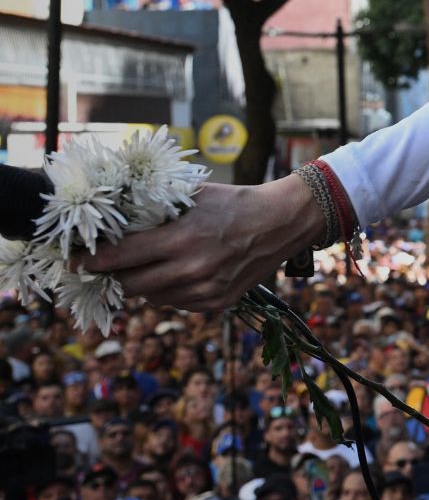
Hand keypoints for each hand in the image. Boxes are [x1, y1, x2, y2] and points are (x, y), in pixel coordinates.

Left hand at [78, 178, 323, 312]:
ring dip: (144, 283)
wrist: (283, 222)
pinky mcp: (218, 302)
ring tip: (152, 265)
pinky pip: (176, 304)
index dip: (91, 261)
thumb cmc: (234, 202)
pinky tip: (181, 272)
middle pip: (129, 286)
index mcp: (181, 239)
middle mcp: (192, 270)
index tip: (74, 261)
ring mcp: (206, 290)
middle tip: (109, 265)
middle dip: (114, 276)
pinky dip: (170, 291)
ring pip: (151, 298)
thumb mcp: (192, 196)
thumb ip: (155, 209)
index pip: (119, 257)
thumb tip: (112, 220)